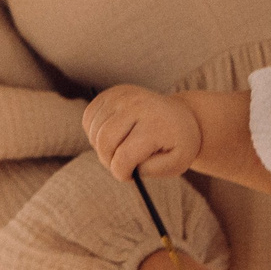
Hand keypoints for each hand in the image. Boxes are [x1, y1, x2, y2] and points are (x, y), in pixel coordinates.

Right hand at [84, 84, 201, 178]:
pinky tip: (112, 136)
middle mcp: (137, 104)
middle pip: (104, 142)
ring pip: (94, 131)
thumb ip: (149, 169)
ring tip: (120, 150)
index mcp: (155, 123)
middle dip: (108, 161)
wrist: (181, 115)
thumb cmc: (178, 143)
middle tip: (121, 166)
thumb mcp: (175, 163)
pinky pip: (88, 118)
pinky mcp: (111, 93)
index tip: (130, 176)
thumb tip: (122, 167)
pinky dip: (94, 133)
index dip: (122, 173)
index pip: (124, 157)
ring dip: (101, 148)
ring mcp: (122, 95)